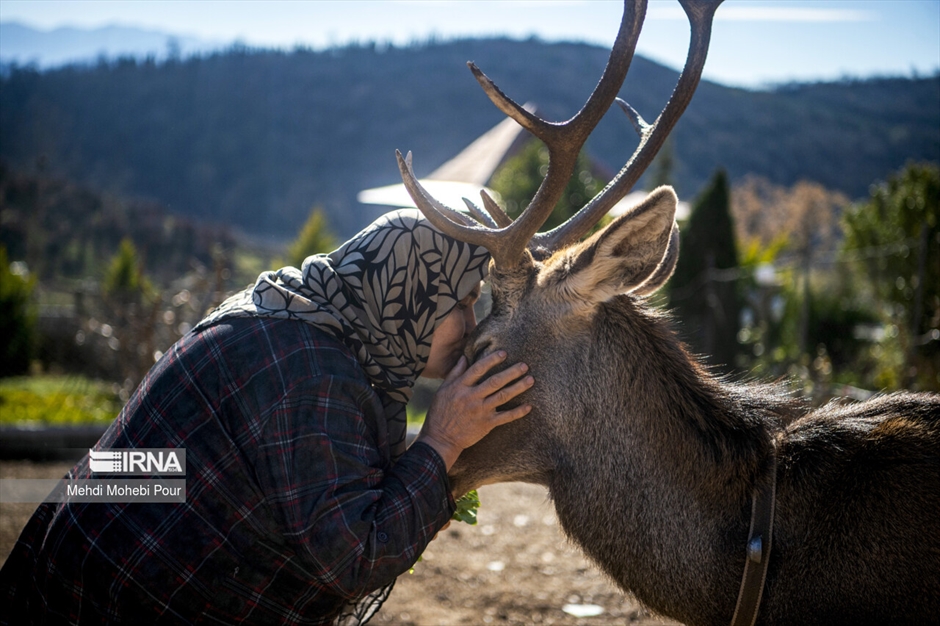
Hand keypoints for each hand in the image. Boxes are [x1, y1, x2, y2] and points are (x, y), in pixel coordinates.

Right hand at [416, 351, 532, 469]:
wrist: (441, 438)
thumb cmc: (440, 412)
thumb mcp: (443, 390)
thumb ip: (455, 373)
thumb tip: (464, 357)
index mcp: (460, 387)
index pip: (478, 369)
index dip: (491, 360)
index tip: (504, 353)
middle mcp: (472, 397)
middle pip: (495, 381)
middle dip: (511, 372)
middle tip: (525, 365)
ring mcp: (480, 411)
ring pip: (503, 396)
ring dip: (518, 388)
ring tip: (531, 380)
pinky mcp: (487, 424)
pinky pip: (505, 417)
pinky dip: (518, 412)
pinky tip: (529, 406)